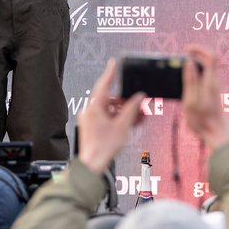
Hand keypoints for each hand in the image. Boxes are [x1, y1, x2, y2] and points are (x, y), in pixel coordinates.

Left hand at [77, 59, 145, 175]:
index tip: (114, 63)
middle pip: (109, 100)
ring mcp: (89, 120)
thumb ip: (132, 109)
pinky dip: (117, 118)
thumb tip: (138, 97)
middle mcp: (89, 111)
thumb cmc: (103, 148)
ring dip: (123, 111)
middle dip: (125, 101)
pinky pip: (106, 118)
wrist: (93, 166)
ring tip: (138, 116)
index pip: (103, 84)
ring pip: (109, 110)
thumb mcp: (123, 126)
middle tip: (138, 103)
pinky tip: (129, 123)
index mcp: (93, 107)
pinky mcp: (91, 127)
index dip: (111, 73)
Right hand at [182, 45, 228, 151]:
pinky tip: (184, 86)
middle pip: (208, 60)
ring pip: (205, 69)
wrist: (218, 136)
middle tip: (178, 61)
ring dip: (192, 67)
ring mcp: (214, 88)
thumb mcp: (191, 101)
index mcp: (210, 82)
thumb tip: (189, 62)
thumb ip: (190, 81)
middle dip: (193, 56)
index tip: (186, 50)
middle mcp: (214, 82)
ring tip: (178, 73)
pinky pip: (203, 78)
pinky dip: (193, 77)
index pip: (211, 55)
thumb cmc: (203, 121)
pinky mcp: (212, 94)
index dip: (199, 49)